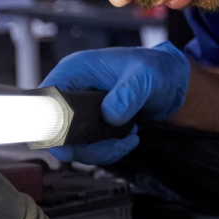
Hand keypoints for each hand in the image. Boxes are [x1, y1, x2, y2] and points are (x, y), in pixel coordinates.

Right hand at [41, 41, 189, 163]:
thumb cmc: (155, 67)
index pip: (47, 101)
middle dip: (84, 146)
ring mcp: (82, 109)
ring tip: (128, 139)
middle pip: (58, 129)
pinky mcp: (93, 123)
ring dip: (100, 150)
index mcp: (75, 71)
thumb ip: (128, 94)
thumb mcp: (145, 76)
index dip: (50, 126)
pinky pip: (90, 146)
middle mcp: (74, 90)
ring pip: (74, 143)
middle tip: (112, 146)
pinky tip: (128, 139)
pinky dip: (108, 150)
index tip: (67, 147)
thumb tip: (110, 115)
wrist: (171, 80)